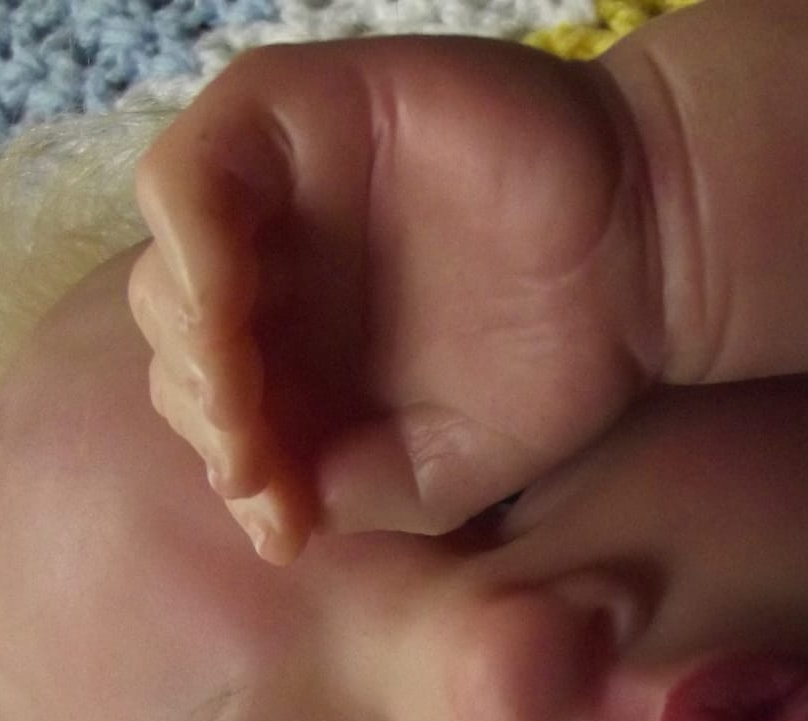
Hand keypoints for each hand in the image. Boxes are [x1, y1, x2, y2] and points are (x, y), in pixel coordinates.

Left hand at [131, 35, 665, 561]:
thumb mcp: (434, 476)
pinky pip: (189, 173)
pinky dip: (189, 243)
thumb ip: (342, 494)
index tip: (280, 512)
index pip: (204, 400)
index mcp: (291, 343)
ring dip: (189, 342)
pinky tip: (225, 313)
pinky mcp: (288, 113)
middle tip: (258, 459)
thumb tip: (264, 521)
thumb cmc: (546, 367)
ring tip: (242, 405)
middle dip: (203, 410)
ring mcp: (275, 185)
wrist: (640, 260)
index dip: (226, 460)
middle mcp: (271, 261)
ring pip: (167, 256)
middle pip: (172, 332)